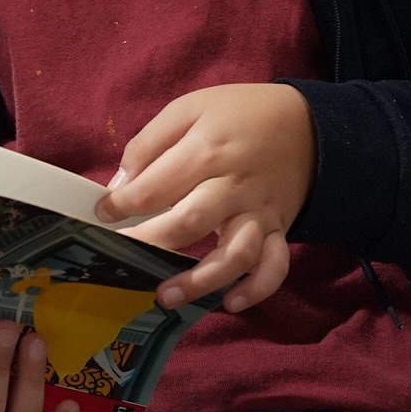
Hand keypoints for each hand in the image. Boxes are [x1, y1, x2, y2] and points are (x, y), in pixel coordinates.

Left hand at [95, 83, 316, 313]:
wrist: (308, 125)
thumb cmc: (239, 114)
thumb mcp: (190, 108)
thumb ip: (150, 143)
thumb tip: (119, 185)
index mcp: (207, 150)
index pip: (157, 185)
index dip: (123, 204)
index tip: (103, 215)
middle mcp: (235, 186)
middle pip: (191, 221)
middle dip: (150, 242)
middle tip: (120, 257)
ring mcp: (260, 212)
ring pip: (234, 254)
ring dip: (199, 280)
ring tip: (164, 295)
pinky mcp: (279, 230)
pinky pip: (274, 267)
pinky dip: (255, 289)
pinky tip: (229, 303)